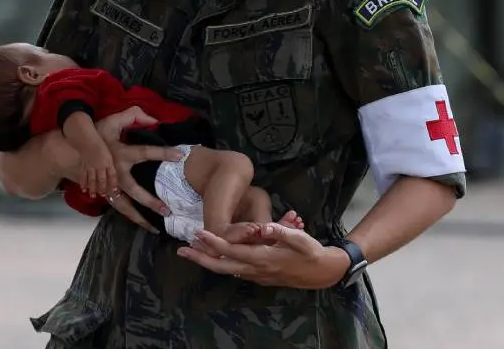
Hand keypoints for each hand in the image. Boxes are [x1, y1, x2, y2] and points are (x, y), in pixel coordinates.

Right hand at [77, 144, 116, 196]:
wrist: (86, 139)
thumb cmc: (98, 142)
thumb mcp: (108, 152)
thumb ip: (110, 163)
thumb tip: (111, 170)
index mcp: (107, 161)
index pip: (112, 175)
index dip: (113, 184)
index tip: (115, 191)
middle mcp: (99, 165)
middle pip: (101, 179)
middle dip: (102, 189)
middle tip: (103, 196)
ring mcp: (90, 166)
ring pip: (92, 180)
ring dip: (92, 188)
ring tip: (93, 196)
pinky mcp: (83, 165)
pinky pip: (83, 176)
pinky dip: (83, 183)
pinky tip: (83, 189)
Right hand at [95, 107, 185, 233]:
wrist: (72, 150)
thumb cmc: (97, 135)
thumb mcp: (113, 121)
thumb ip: (133, 115)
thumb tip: (154, 119)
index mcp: (121, 154)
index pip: (145, 152)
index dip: (162, 153)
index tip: (180, 155)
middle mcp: (115, 173)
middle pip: (134, 191)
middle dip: (150, 202)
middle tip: (166, 211)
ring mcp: (108, 185)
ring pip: (123, 206)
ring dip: (138, 218)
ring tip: (154, 228)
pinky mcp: (104, 192)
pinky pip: (118, 206)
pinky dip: (129, 215)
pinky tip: (141, 223)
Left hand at [176, 223, 350, 288]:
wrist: (322, 273)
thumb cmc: (311, 253)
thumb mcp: (301, 239)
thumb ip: (282, 231)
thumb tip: (265, 226)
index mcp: (263, 258)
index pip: (233, 251)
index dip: (215, 243)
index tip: (199, 233)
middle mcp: (256, 270)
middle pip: (222, 267)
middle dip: (200, 258)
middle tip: (181, 250)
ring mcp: (256, 275)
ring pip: (226, 270)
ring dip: (207, 262)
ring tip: (191, 251)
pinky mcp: (259, 276)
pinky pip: (234, 271)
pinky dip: (220, 264)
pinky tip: (213, 258)